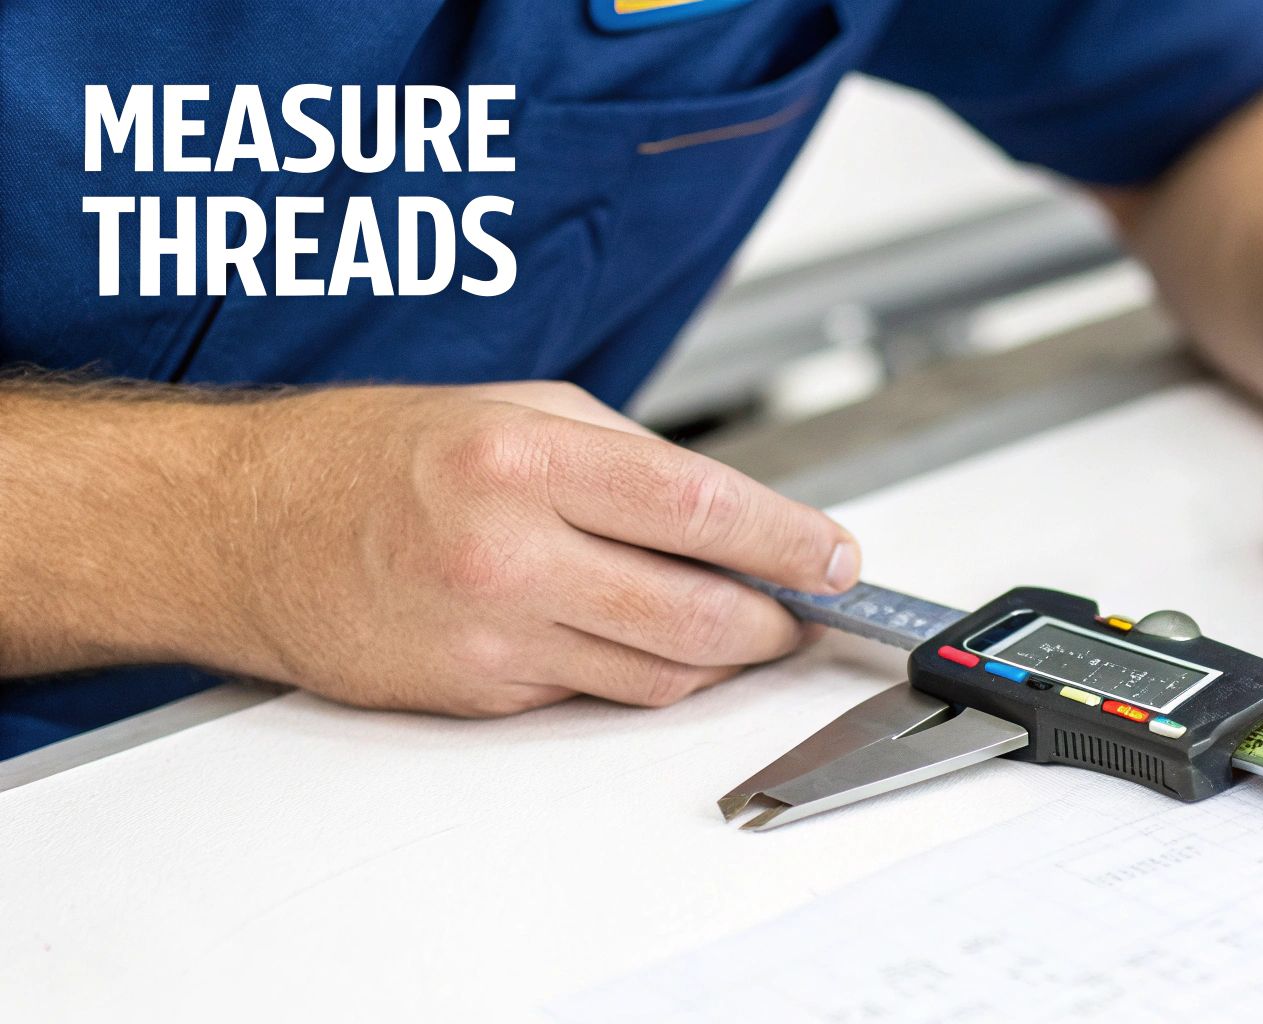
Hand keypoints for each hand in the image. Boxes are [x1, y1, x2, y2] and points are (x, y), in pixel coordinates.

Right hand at [194, 381, 858, 714]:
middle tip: (804, 603)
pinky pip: (594, 695)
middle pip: (699, 613)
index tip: (835, 556)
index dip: (788, 540)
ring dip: (723, 655)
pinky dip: (640, 671)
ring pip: (659, 673)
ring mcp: (493, 635)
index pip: (701, 506)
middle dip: (775, 617)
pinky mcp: (477, 694)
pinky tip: (643, 635)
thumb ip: (625, 455)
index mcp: (525, 458)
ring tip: (745, 623)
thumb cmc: (366, 456)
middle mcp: (510, 552)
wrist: (240, 528)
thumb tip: (727, 513)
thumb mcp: (512, 406)